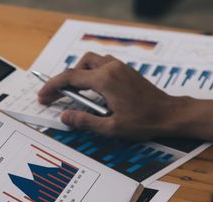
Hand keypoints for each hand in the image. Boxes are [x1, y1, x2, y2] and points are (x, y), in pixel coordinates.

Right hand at [38, 52, 182, 139]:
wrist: (170, 114)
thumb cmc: (144, 121)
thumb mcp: (111, 127)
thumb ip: (85, 121)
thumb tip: (65, 116)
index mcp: (105, 80)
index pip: (70, 78)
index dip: (52, 87)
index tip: (43, 96)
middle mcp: (111, 68)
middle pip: (79, 65)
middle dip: (64, 79)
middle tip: (57, 96)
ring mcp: (120, 67)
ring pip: (91, 61)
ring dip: (79, 74)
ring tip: (73, 93)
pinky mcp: (126, 71)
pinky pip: (102, 65)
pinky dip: (91, 73)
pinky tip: (92, 90)